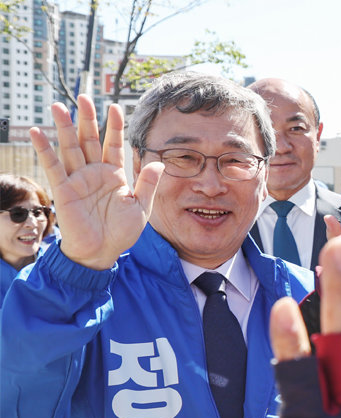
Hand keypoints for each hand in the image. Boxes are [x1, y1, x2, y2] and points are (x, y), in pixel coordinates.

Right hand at [29, 95, 163, 269]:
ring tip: (58, 106)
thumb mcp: (141, 207)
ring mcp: (78, 179)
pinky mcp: (64, 190)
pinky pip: (53, 166)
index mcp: (115, 175)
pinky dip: (44, 149)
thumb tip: (159, 163)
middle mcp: (95, 173)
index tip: (115, 106)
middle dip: (87, 118)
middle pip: (90, 139)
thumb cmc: (121, 232)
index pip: (114, 144)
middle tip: (83, 97)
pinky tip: (37, 131)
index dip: (114, 126)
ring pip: (70, 147)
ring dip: (63, 127)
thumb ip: (148, 185)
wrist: (101, 253)